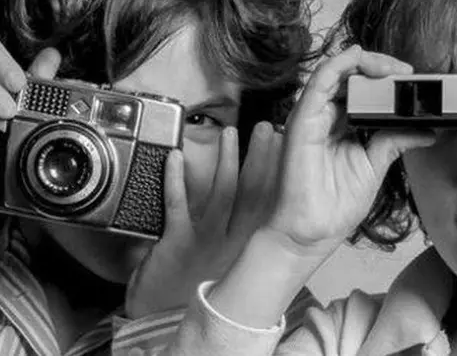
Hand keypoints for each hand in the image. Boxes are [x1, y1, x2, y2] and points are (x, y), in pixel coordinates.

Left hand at [125, 122, 280, 317]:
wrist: (168, 326)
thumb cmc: (201, 296)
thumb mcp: (233, 270)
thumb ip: (246, 243)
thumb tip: (268, 221)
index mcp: (250, 248)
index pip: (272, 205)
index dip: (280, 175)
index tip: (288, 148)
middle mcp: (234, 243)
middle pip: (253, 194)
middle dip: (261, 159)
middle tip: (268, 129)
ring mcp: (206, 242)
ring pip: (221, 195)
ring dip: (225, 161)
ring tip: (230, 134)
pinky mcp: (177, 243)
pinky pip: (177, 206)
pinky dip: (176, 180)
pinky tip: (177, 157)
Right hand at [264, 45, 435, 257]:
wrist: (311, 233)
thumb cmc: (334, 205)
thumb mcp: (375, 165)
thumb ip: (395, 141)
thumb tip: (426, 130)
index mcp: (341, 126)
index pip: (362, 89)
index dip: (385, 78)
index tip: (412, 80)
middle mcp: (325, 117)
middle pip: (350, 76)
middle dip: (380, 66)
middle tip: (406, 72)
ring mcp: (312, 116)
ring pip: (335, 71)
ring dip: (365, 62)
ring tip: (392, 68)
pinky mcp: (301, 120)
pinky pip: (319, 81)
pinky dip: (340, 64)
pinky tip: (359, 58)